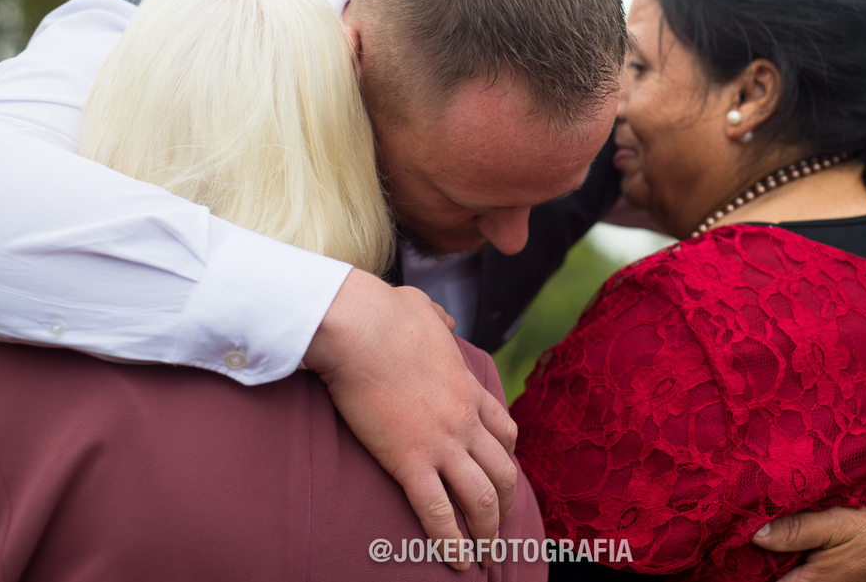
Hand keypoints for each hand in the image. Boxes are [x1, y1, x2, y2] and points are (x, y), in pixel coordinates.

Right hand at [304, 269, 517, 568]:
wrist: (358, 326)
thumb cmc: (383, 313)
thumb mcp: (422, 308)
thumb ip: (438, 319)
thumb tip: (443, 322)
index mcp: (466, 386)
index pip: (504, 429)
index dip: (507, 457)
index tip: (503, 473)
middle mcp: (463, 418)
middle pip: (504, 470)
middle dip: (507, 503)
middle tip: (501, 526)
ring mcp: (441, 441)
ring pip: (483, 497)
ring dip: (489, 531)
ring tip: (487, 556)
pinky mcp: (410, 459)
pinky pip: (438, 511)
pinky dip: (452, 542)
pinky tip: (458, 562)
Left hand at [753, 500, 865, 581]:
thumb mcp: (836, 524)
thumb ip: (795, 531)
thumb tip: (755, 536)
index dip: (746, 571)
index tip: (727, 554)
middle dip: (761, 568)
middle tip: (744, 543)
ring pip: (793, 581)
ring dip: (780, 569)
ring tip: (764, 547)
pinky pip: (807, 580)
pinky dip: (796, 570)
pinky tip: (791, 553)